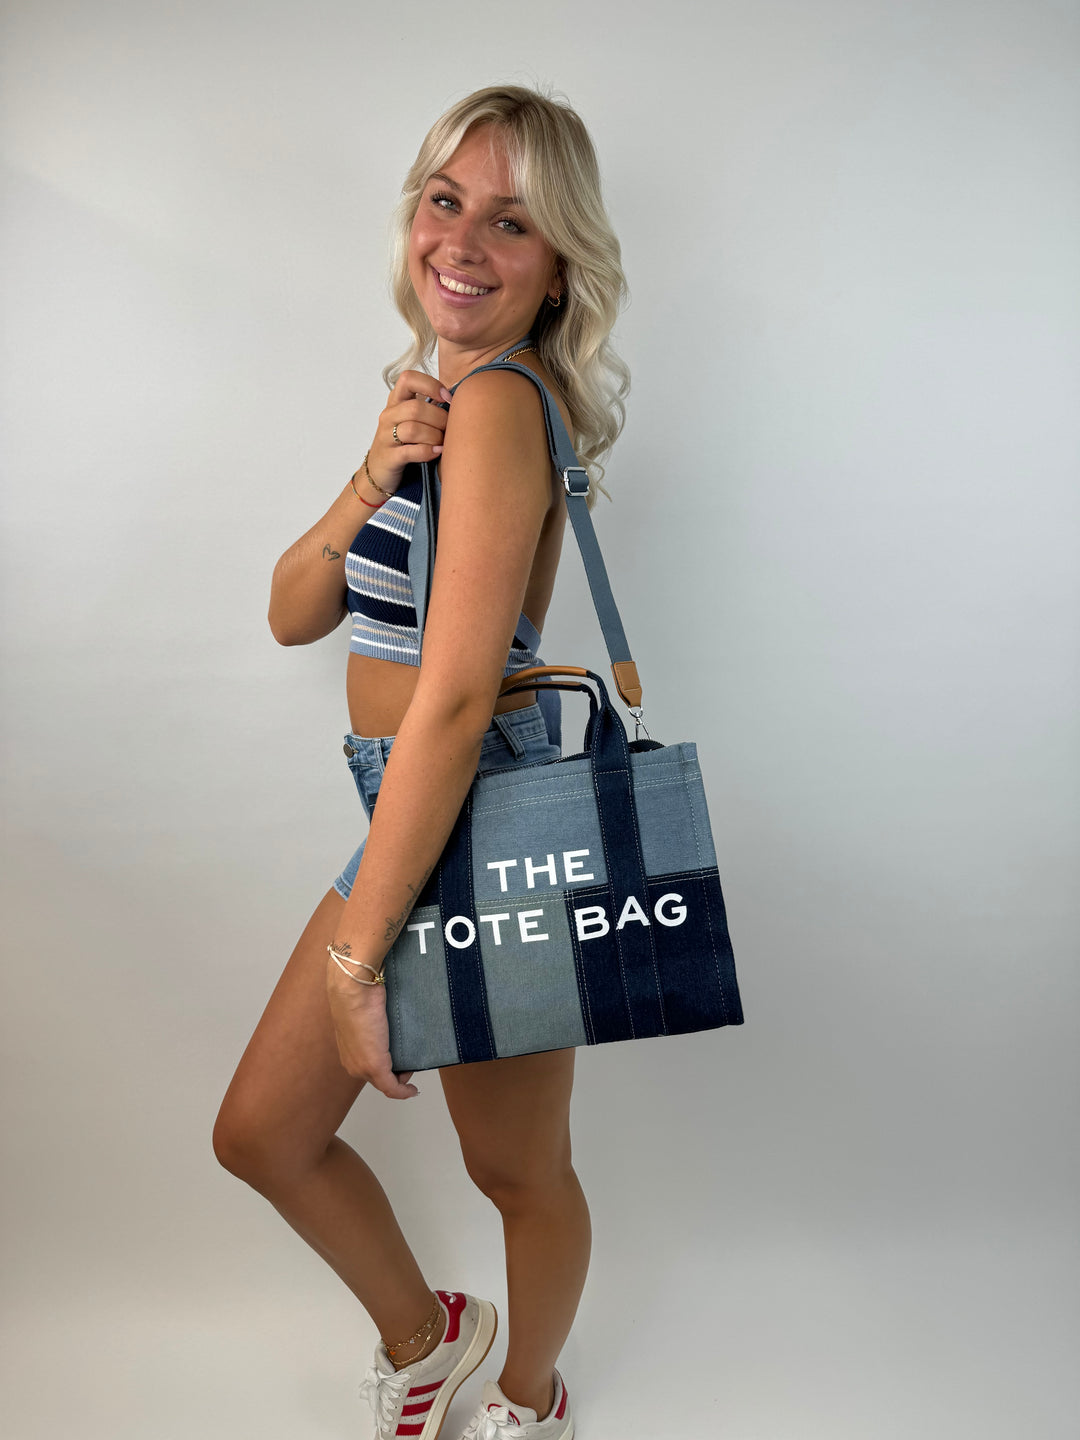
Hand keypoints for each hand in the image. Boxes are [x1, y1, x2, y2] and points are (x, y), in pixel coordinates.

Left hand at [326, 962, 418, 1099]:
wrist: (354, 989)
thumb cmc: (361, 994)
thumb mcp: (369, 1011)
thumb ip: (376, 1020)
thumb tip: (387, 1017)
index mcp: (349, 1051)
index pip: (370, 1069)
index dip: (389, 1068)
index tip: (403, 1063)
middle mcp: (353, 1063)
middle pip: (380, 1078)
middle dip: (397, 1074)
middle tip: (411, 1060)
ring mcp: (362, 1067)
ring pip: (387, 1082)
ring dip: (401, 1078)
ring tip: (413, 1064)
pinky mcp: (374, 1066)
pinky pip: (392, 1088)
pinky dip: (404, 1092)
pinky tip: (414, 1089)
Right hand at [362, 370, 451, 496]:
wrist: (380, 471)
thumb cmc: (405, 443)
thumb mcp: (413, 419)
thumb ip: (431, 407)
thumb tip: (463, 398)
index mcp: (396, 401)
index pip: (408, 378)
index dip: (431, 385)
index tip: (447, 398)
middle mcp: (389, 415)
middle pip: (415, 408)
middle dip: (439, 418)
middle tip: (449, 428)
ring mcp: (386, 436)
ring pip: (412, 429)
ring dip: (434, 436)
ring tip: (443, 442)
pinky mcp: (389, 457)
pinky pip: (410, 451)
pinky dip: (428, 451)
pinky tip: (438, 452)